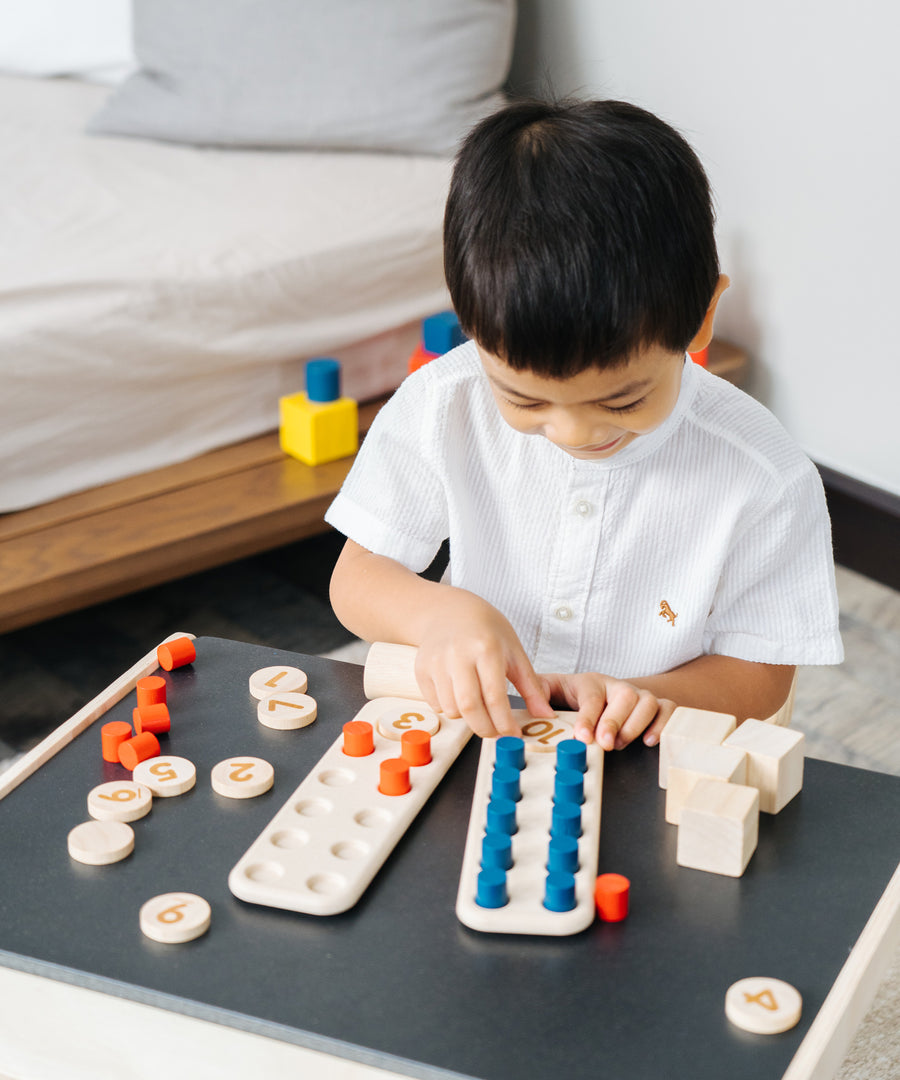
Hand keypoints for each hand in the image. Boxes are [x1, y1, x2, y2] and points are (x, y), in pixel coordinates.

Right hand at [413, 590, 554, 738]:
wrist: (449, 611)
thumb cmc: (486, 630)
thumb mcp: (514, 651)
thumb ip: (531, 686)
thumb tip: (546, 714)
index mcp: (486, 649)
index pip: (494, 698)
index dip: (505, 723)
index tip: (513, 734)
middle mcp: (458, 655)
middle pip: (469, 708)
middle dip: (485, 729)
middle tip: (496, 732)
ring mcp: (436, 662)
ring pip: (451, 709)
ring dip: (467, 718)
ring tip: (479, 706)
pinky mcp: (421, 670)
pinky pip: (436, 704)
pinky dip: (450, 708)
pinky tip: (460, 694)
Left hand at [539, 672, 676, 749]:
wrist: (604, 692)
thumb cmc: (575, 696)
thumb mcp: (553, 690)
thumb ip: (539, 692)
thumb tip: (532, 702)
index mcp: (592, 682)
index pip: (592, 696)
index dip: (588, 717)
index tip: (582, 736)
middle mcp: (618, 687)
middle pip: (625, 696)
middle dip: (615, 721)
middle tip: (605, 743)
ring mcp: (640, 696)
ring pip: (648, 703)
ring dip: (636, 725)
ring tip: (620, 744)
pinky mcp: (658, 706)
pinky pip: (668, 710)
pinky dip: (663, 724)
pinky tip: (650, 740)